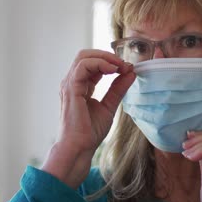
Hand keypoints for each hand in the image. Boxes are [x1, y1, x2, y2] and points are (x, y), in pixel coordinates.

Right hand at [42, 49, 134, 187]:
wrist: (80, 146)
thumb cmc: (90, 131)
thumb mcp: (110, 105)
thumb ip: (118, 88)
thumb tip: (131, 73)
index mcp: (81, 85)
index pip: (93, 63)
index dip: (111, 61)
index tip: (127, 68)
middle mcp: (73, 81)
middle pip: (86, 55)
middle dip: (107, 55)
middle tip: (124, 64)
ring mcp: (70, 84)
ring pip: (83, 56)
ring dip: (105, 57)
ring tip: (120, 66)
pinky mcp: (71, 88)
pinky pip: (83, 66)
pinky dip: (99, 63)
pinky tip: (112, 70)